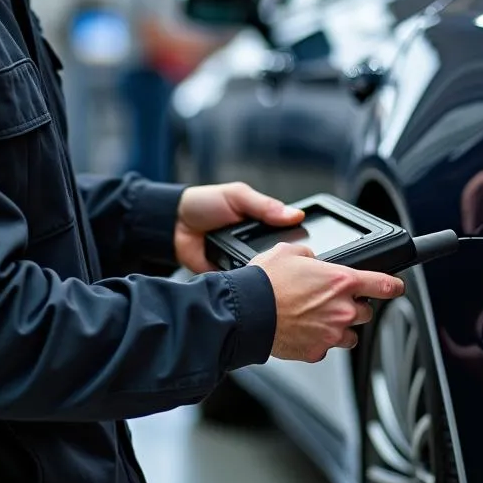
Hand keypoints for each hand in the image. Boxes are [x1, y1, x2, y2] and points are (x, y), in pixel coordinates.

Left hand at [173, 181, 303, 273]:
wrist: (172, 224)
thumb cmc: (205, 204)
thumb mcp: (237, 197)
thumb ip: (265, 206)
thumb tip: (296, 215)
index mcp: (262, 226)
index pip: (288, 238)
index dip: (298, 244)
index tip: (310, 253)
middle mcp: (255, 246)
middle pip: (278, 260)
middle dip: (282, 265)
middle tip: (289, 268)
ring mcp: (242, 263)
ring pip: (261, 275)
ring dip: (264, 275)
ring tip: (271, 278)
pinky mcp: (228, 278)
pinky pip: (241, 285)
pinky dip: (244, 286)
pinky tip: (249, 285)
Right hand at [251, 243, 405, 361]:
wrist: (247, 311)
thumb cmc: (266, 282)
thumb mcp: (289, 251)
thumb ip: (309, 255)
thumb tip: (311, 259)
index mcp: (341, 280)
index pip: (384, 284)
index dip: (395, 286)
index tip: (397, 287)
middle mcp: (342, 309)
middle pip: (366, 311)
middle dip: (354, 306)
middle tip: (332, 300)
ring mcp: (331, 334)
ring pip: (351, 334)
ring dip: (341, 327)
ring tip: (318, 318)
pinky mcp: (317, 352)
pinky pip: (327, 348)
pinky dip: (319, 341)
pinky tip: (303, 330)